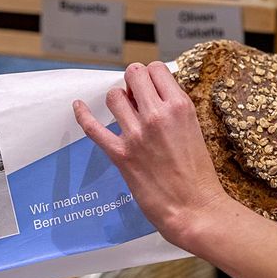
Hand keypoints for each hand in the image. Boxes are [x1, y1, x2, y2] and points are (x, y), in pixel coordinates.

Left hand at [73, 62, 229, 248]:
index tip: (150, 86)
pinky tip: (78, 106)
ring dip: (117, 100)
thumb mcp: (195, 130)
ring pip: (114, 96)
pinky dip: (82, 114)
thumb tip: (154, 96)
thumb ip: (175, 110)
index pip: (156, 69)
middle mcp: (158, 115)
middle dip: (133, 81)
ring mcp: (137, 134)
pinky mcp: (121, 154)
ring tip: (124, 112)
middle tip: (136, 95)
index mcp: (180, 107)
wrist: (194, 208)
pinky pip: (93, 127)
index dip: (150, 75)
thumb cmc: (199, 174)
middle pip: (133, 74)